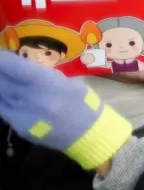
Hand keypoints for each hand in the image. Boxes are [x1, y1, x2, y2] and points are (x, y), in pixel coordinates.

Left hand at [0, 53, 131, 171]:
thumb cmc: (83, 103)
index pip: (16, 67)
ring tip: (3, 79)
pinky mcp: (19, 127)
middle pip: (3, 81)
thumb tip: (23, 67)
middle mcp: (34, 99)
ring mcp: (24, 114)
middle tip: (0, 67)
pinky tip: (4, 94)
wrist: (89, 134)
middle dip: (0, 71)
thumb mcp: (69, 83)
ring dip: (1, 85)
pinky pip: (3, 109)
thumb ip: (45, 75)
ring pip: (1, 95)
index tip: (2, 56)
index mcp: (50, 84)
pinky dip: (2, 99)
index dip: (4, 60)